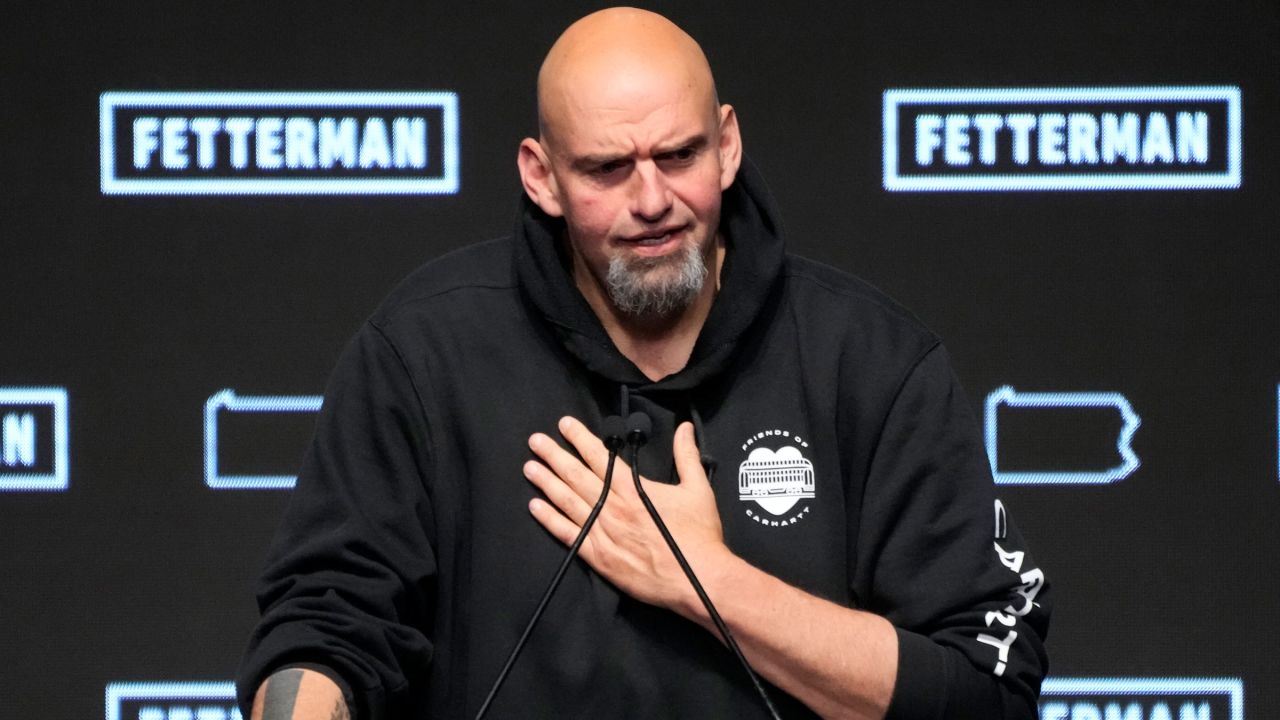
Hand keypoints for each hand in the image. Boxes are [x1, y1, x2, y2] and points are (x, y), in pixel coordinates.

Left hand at [524, 416, 728, 615]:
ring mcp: (603, 533)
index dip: (579, 438)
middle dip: (554, 455)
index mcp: (634, 488)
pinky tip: (535, 507)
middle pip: (576, 475)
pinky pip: (568, 535)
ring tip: (530, 467)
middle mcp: (613, 507)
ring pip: (567, 502)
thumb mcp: (698, 489)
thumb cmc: (699, 535)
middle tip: (535, 441)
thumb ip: (687, 455)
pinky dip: (550, 520)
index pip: (599, 456)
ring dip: (546, 483)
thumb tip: (685, 428)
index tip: (564, 425)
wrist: (698, 580)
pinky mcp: (599, 557)